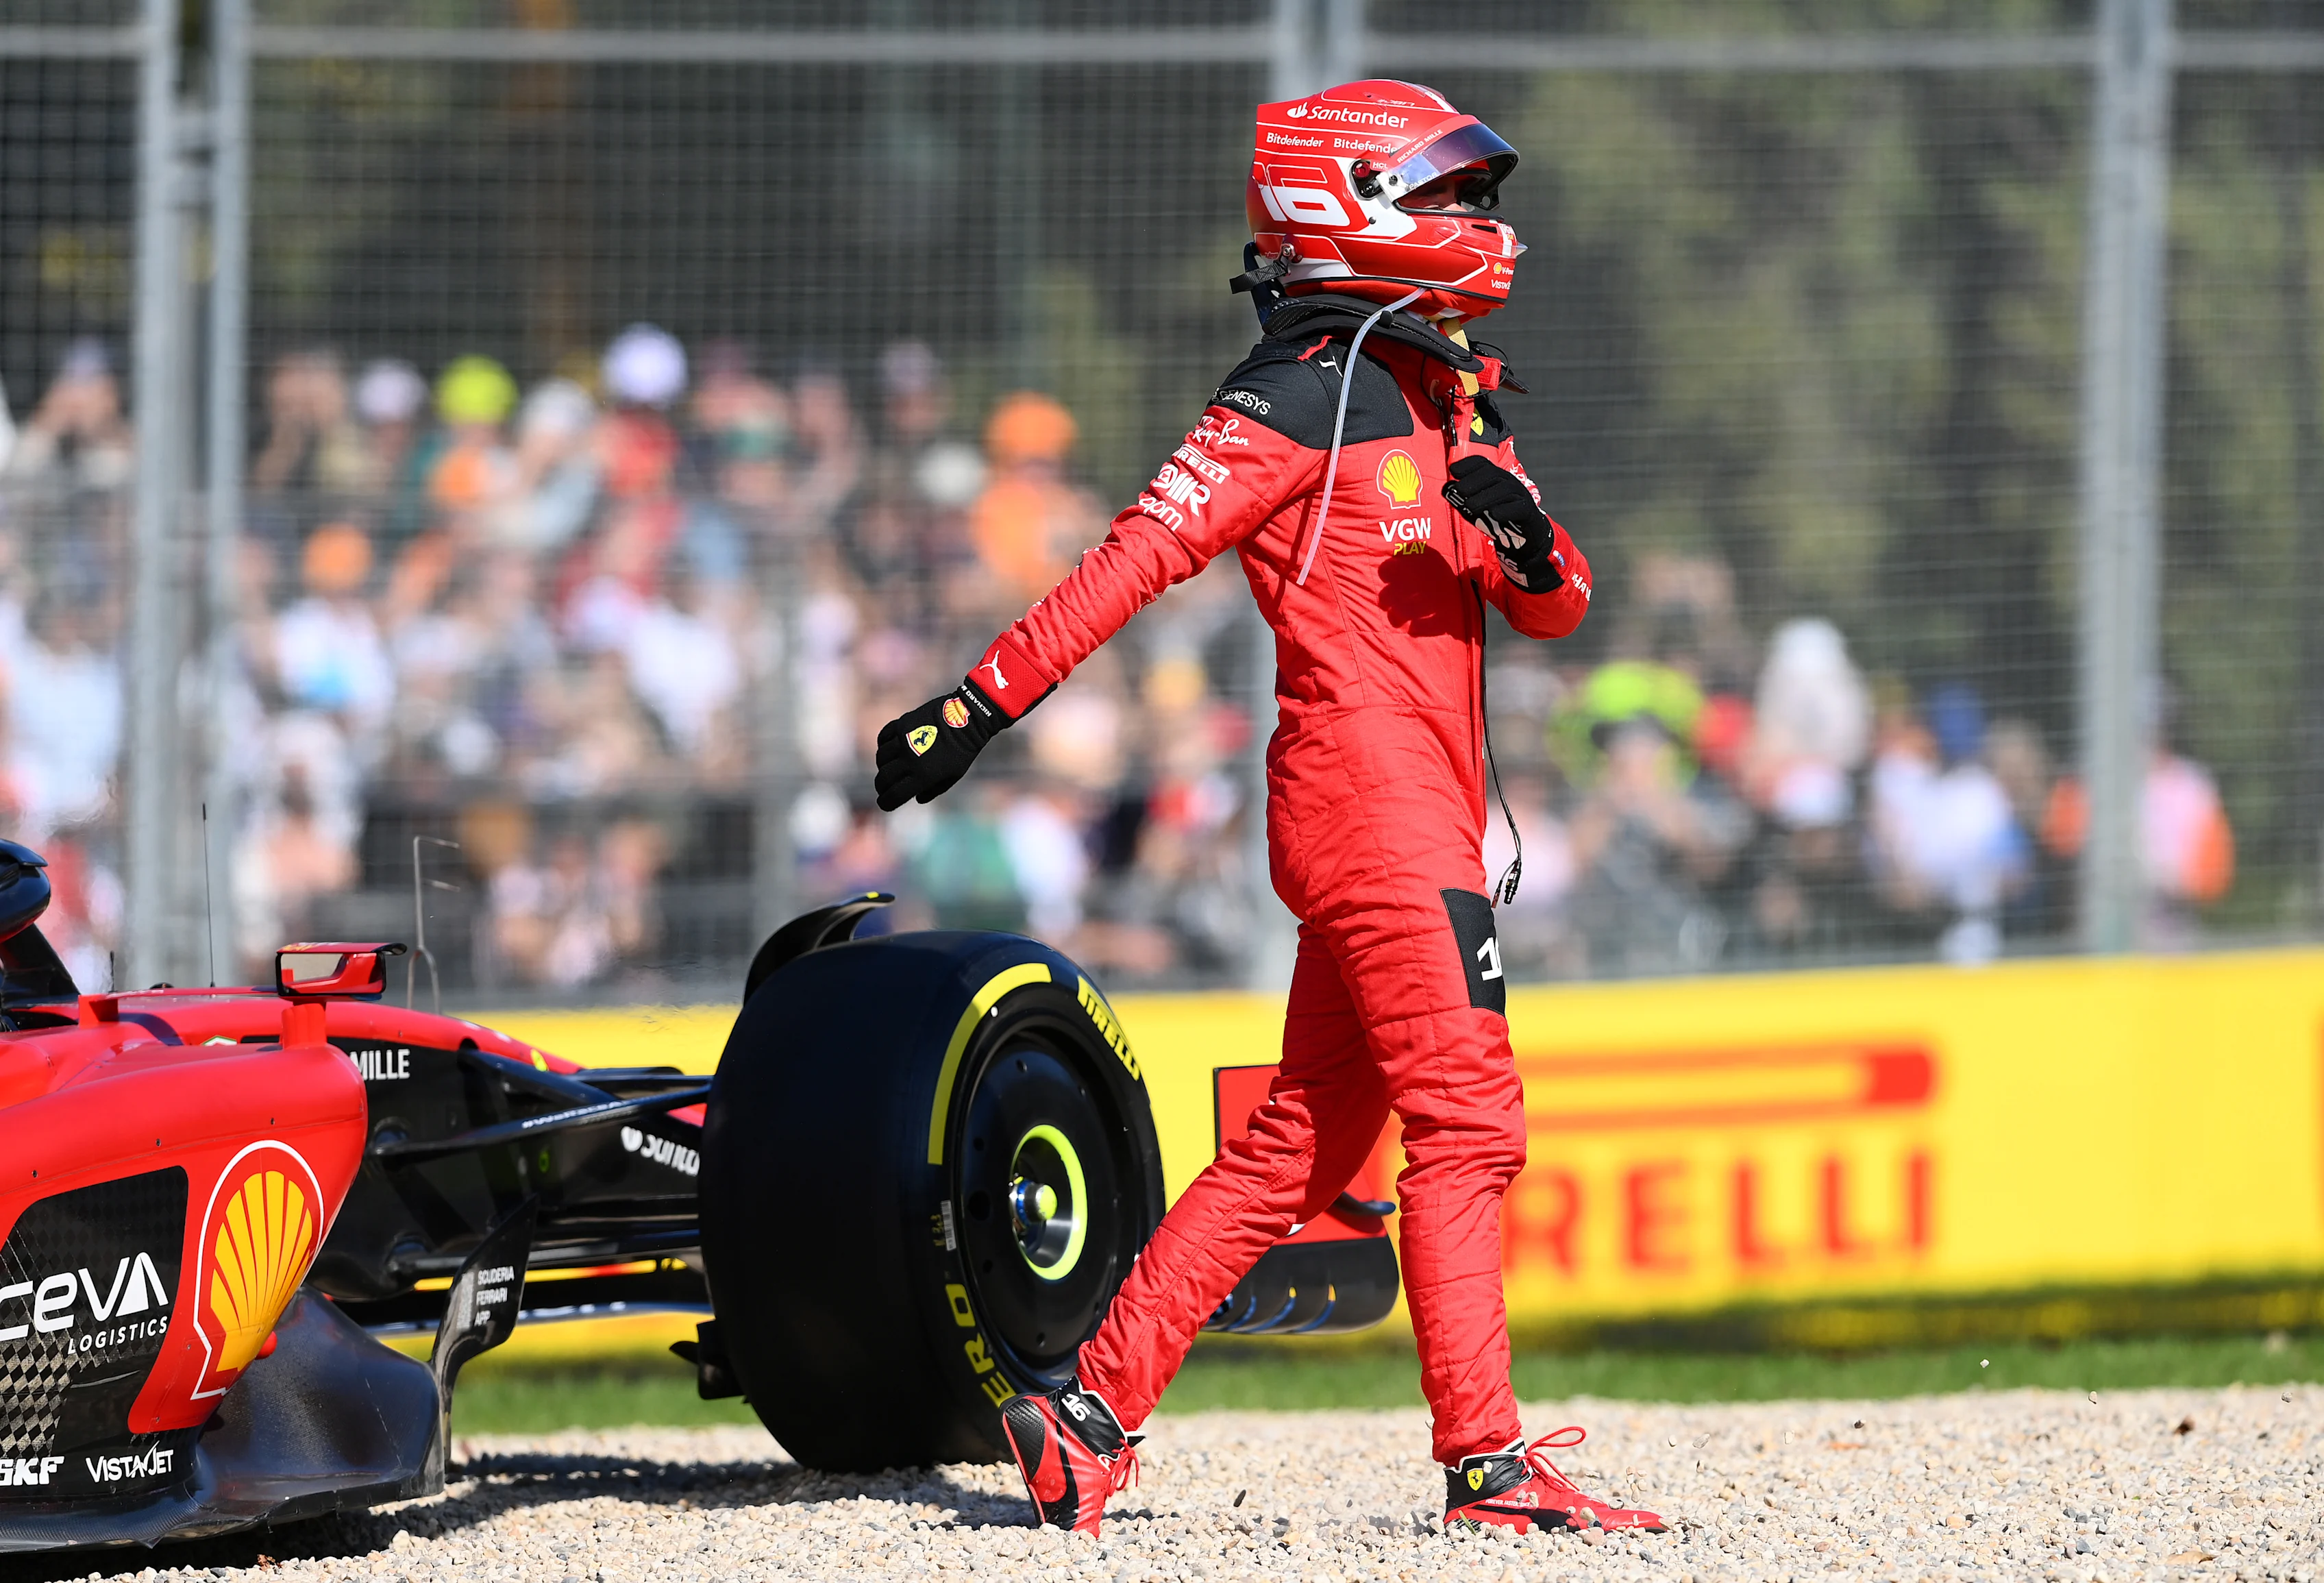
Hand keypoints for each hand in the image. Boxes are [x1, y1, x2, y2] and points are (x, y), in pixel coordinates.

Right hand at [874, 679, 1004, 809]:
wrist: (967, 717)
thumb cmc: (963, 750)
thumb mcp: (954, 775)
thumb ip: (934, 790)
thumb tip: (917, 798)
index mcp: (924, 775)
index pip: (895, 795)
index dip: (886, 803)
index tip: (884, 804)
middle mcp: (910, 759)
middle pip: (884, 778)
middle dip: (881, 787)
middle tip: (883, 788)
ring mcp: (904, 739)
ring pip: (881, 758)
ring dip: (882, 766)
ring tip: (888, 768)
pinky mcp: (902, 723)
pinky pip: (883, 738)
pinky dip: (883, 746)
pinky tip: (889, 750)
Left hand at [1442, 455, 1563, 592]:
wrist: (1525, 536)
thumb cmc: (1499, 517)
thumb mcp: (1478, 507)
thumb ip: (1464, 499)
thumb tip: (1446, 489)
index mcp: (1496, 478)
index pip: (1483, 464)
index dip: (1468, 465)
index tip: (1453, 470)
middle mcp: (1509, 483)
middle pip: (1493, 475)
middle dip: (1474, 481)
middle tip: (1458, 490)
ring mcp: (1520, 496)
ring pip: (1505, 490)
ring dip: (1485, 497)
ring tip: (1470, 506)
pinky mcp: (1528, 513)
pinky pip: (1518, 509)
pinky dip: (1505, 510)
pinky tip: (1493, 514)